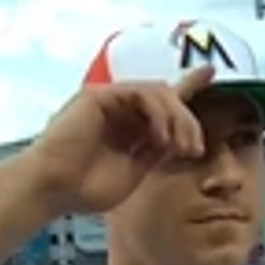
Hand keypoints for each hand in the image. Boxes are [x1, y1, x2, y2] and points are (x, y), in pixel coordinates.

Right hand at [22, 66, 214, 214]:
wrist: (53, 189)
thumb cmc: (84, 189)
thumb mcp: (135, 171)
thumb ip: (156, 151)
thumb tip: (182, 139)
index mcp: (131, 127)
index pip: (164, 103)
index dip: (188, 85)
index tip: (211, 75)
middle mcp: (122, 110)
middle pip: (169, 99)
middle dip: (188, 122)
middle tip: (194, 149)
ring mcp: (111, 101)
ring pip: (159, 92)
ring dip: (177, 118)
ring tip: (179, 145)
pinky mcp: (99, 96)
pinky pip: (139, 92)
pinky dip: (157, 112)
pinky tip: (160, 135)